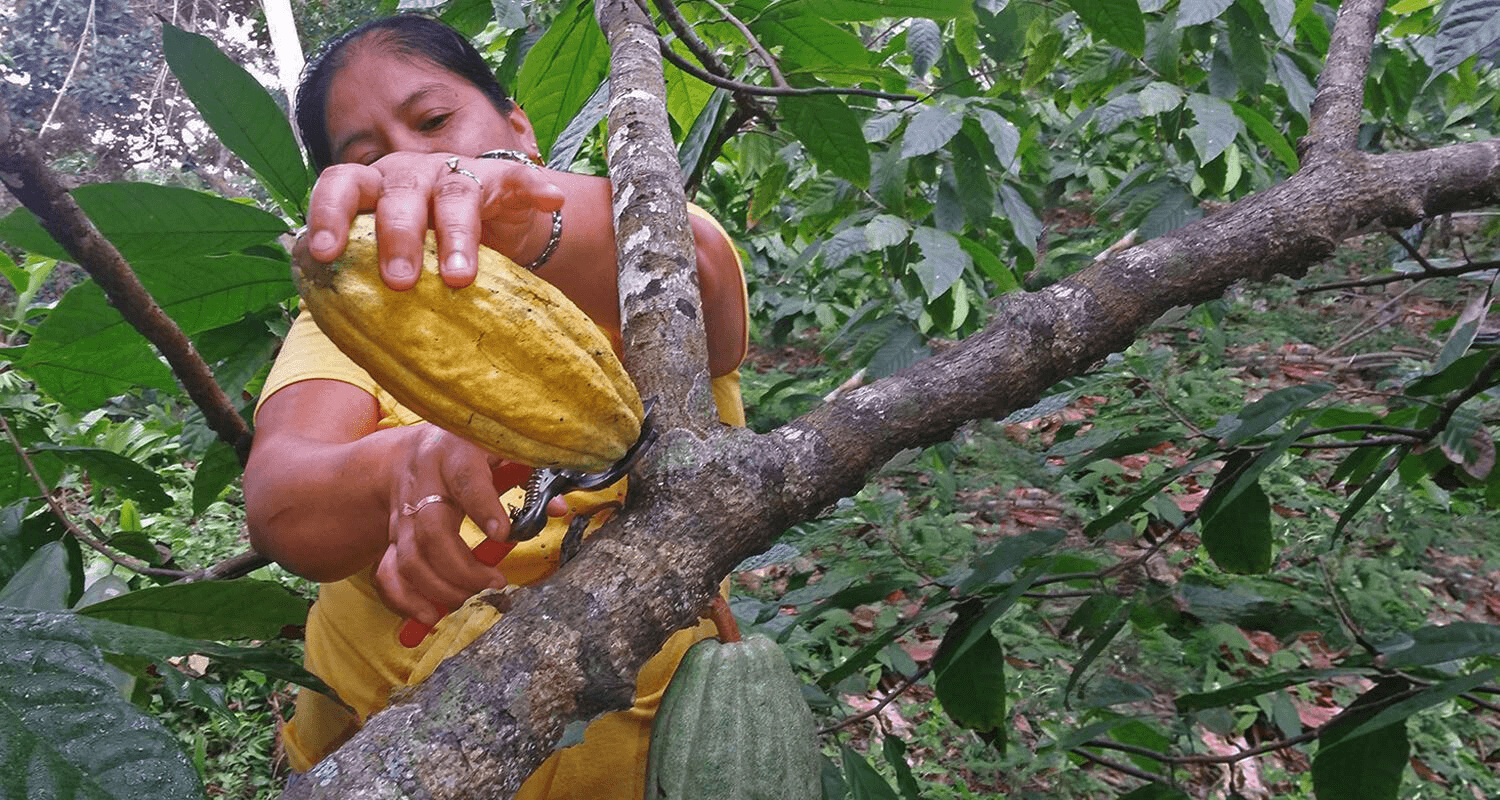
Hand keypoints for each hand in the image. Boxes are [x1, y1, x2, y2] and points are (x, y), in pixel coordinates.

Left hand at [303, 152, 564, 289]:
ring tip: (460, 277)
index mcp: (373, 189)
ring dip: (456, 234)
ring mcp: (457, 173)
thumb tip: (336, 321)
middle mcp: (410, 174)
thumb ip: (366, 277)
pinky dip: (535, 187)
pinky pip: (519, 179)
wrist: (487, 227)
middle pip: (399, 190)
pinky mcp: (501, 180)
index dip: (328, 214)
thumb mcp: (391, 258)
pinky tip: (552, 199)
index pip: (341, 186)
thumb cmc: (425, 250)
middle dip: (397, 235)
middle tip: (400, 281)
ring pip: (453, 193)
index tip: (324, 253)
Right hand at [372, 424, 517, 624]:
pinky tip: (430, 616)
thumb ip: (531, 478)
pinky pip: (388, 572)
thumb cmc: (469, 454)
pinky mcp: (391, 537)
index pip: (466, 480)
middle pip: (431, 530)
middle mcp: (423, 484)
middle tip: (494, 581)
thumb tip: (560, 509)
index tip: (503, 535)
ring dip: (439, 588)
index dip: (483, 508)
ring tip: (468, 598)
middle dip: (462, 567)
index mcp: (455, 455)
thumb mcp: (500, 453)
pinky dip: (406, 599)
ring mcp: (403, 513)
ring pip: (409, 558)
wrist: (413, 452)